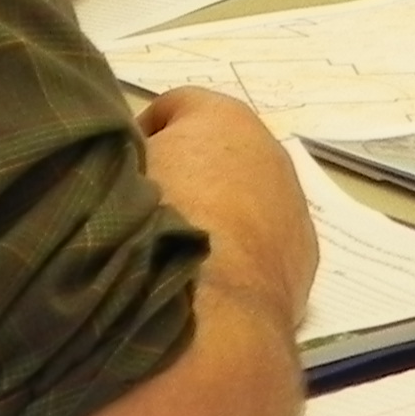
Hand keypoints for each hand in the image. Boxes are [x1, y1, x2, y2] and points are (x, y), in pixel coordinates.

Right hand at [138, 86, 318, 324]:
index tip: (115, 171)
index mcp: (221, 117)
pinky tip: (209, 282)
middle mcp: (268, 149)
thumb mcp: (109, 177)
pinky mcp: (305, 253)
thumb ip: (116, 159)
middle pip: (218, 152)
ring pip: (247, 196)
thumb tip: (116, 170)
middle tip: (142, 212)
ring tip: (172, 254)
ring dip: (216, 216)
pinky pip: (266, 241)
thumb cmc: (152, 227)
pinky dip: (241, 253)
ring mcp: (292, 202)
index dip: (139, 138)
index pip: (175, 108)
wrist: (209, 307)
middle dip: (185, 174)